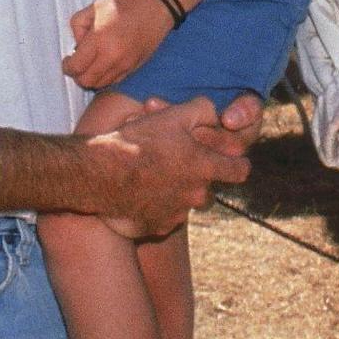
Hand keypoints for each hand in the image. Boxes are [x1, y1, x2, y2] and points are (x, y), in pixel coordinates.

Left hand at [61, 0, 171, 89]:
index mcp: (99, 39)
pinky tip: (105, 64)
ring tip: (92, 64)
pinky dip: (105, 77)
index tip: (67, 60)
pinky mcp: (135, 67)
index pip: (76, 67)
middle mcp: (112, 56)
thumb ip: (77, 27)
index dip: (67, 66)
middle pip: (86, 81)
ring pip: (100, 84)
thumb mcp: (93, 7)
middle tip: (77, 64)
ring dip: (92, 77)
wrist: (156, 6)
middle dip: (78, 75)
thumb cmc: (123, 3)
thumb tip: (77, 46)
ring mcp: (125, 64)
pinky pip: (114, 81)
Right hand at [86, 95, 251, 238]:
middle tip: (174, 161)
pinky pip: (164, 217)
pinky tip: (139, 192)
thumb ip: (202, 110)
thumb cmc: (136, 141)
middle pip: (209, 188)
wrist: (97, 174)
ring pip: (185, 203)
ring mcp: (176, 214)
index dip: (237, 163)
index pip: (240, 170)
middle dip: (198, 176)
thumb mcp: (171, 115)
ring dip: (177, 192)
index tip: (229, 159)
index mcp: (204, 167)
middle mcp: (195, 195)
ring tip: (153, 175)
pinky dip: (156, 207)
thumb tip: (217, 113)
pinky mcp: (156, 228)